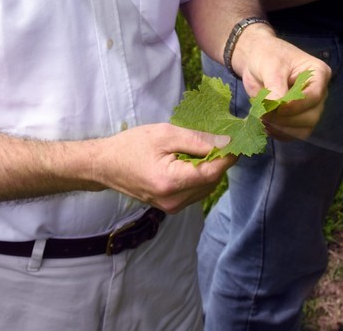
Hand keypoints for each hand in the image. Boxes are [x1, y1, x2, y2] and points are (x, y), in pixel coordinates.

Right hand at [93, 123, 235, 212]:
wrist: (105, 165)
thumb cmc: (132, 145)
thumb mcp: (166, 134)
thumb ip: (198, 140)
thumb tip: (228, 142)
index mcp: (170, 182)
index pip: (213, 172)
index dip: (228, 155)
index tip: (237, 138)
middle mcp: (173, 201)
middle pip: (212, 180)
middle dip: (219, 160)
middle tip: (219, 138)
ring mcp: (172, 207)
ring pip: (206, 187)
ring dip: (210, 168)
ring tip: (201, 147)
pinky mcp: (171, 206)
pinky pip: (196, 191)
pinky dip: (200, 175)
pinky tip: (191, 160)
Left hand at [231, 28, 332, 141]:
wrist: (256, 60)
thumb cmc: (268, 56)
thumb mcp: (271, 66)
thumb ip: (274, 86)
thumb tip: (274, 107)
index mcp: (318, 74)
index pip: (315, 96)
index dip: (297, 105)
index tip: (277, 108)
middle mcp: (318, 93)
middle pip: (311, 116)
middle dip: (287, 119)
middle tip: (264, 114)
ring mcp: (309, 108)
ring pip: (304, 130)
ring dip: (282, 129)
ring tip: (263, 119)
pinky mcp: (297, 119)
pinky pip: (293, 134)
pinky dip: (278, 133)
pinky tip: (265, 124)